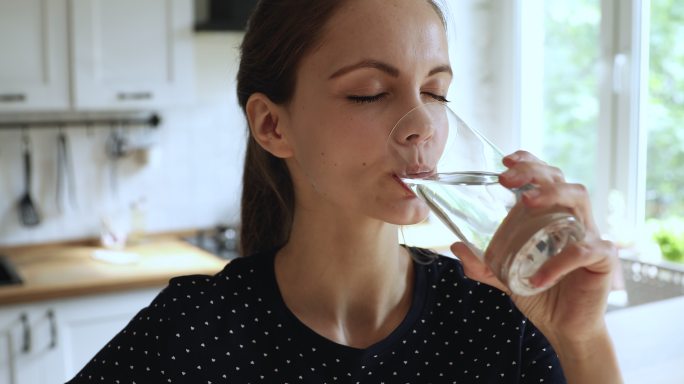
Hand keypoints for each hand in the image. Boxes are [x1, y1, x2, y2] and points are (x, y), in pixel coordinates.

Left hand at [450, 150, 617, 344]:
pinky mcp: (602, 259)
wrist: (565, 327)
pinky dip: (558, 262)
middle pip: (561, 178)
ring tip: (526, 203)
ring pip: (580, 197)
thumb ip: (482, 264)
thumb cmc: (540, 294)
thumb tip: (456, 246)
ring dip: (552, 194)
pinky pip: (583, 250)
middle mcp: (573, 219)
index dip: (529, 162)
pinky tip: (536, 278)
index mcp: (552, 216)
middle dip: (534, 172)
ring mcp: (591, 235)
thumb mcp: (504, 276)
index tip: (505, 161)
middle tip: (506, 179)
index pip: (546, 177)